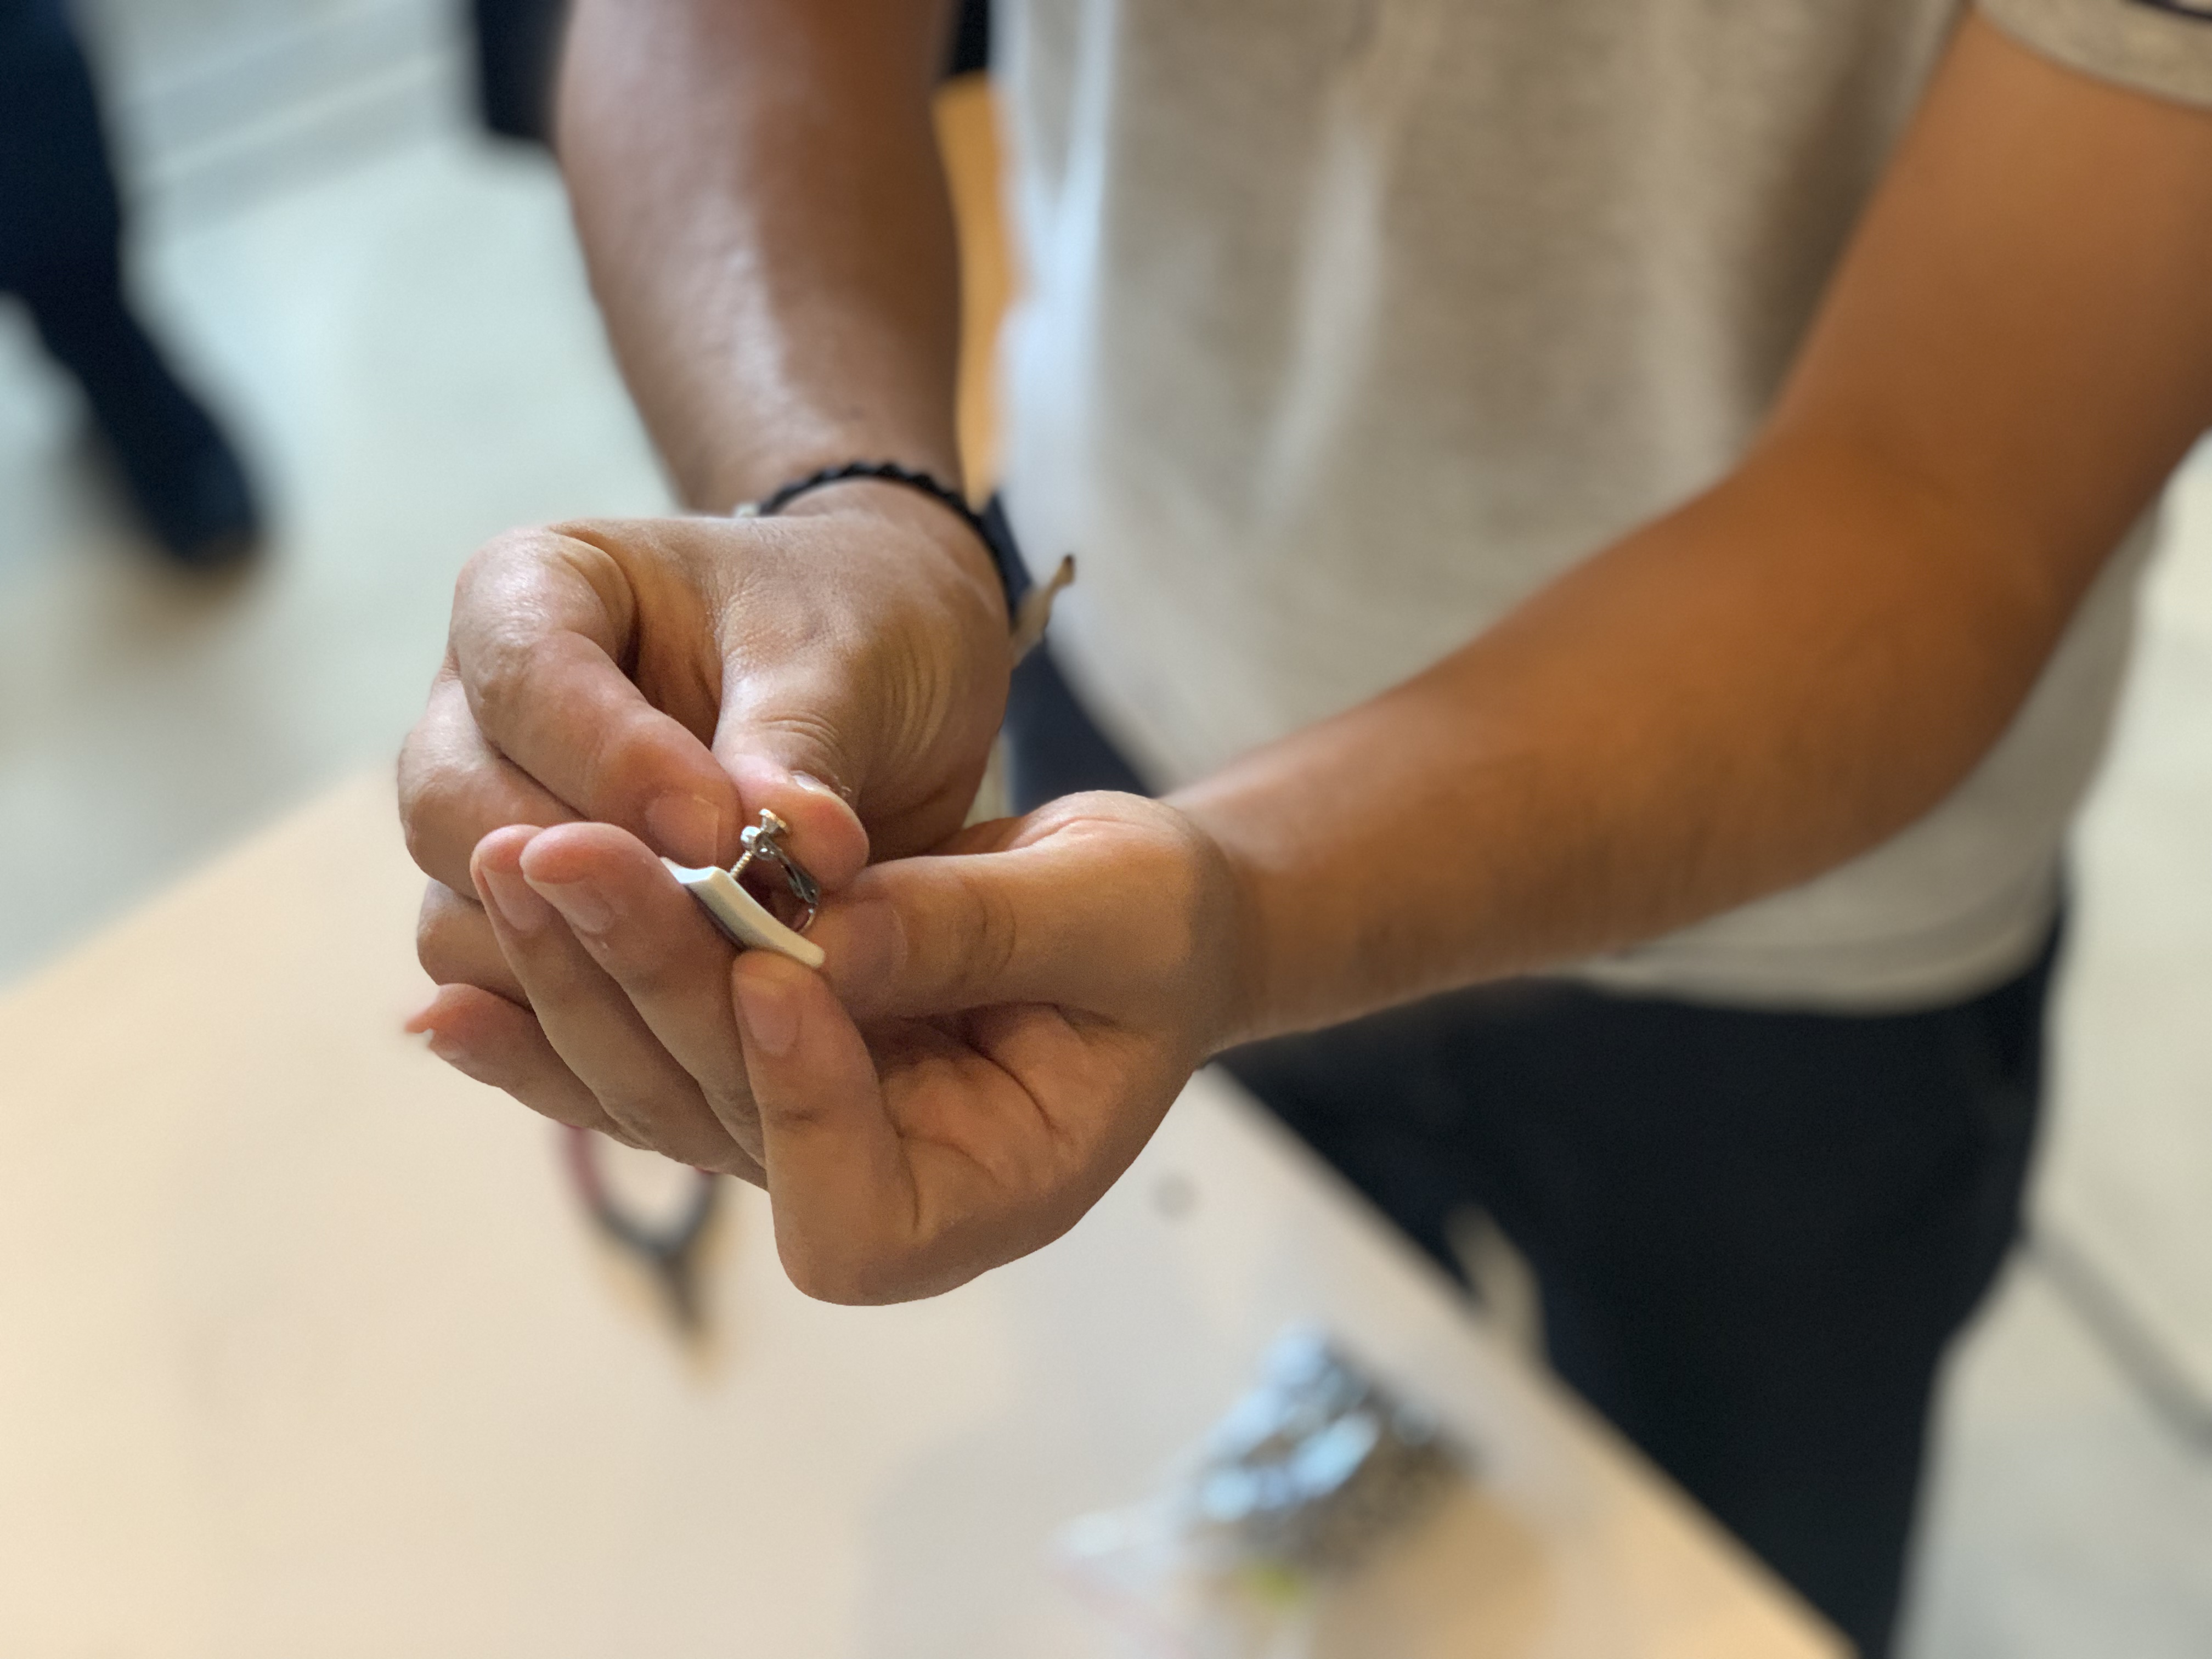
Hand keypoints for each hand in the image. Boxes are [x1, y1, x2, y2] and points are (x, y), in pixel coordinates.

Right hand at [401, 486, 1008, 1114]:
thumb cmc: (854, 625)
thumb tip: (800, 852)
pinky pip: (515, 992)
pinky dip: (595, 1023)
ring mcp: (492, 823)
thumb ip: (803, 746)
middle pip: (453, 809)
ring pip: (467, 917)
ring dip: (581, 966)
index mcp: (532, 592)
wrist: (885, 680)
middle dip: (578, 878)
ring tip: (718, 990)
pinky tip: (691, 1043)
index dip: (612, 764)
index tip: (720, 835)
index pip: (525, 680)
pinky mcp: (536, 922)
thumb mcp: (846, 657)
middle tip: (717, 921)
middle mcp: (476, 710)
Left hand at [419, 792, 1247, 1300]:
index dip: (802, 1105)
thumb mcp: (1113, 910)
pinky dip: (548, 1006)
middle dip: (647, 987)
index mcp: (979, 1198)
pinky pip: (635, 1053)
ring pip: (657, 1083)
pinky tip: (457, 955)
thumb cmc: (1154, 928)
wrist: (1136, 917)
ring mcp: (795, 1138)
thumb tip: (816, 925)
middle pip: (723, 1126)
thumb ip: (977, 931)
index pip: (852, 1213)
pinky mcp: (750, 1073)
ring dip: (579, 974)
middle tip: (565, 856)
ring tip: (511, 857)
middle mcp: (869, 1196)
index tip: (773, 972)